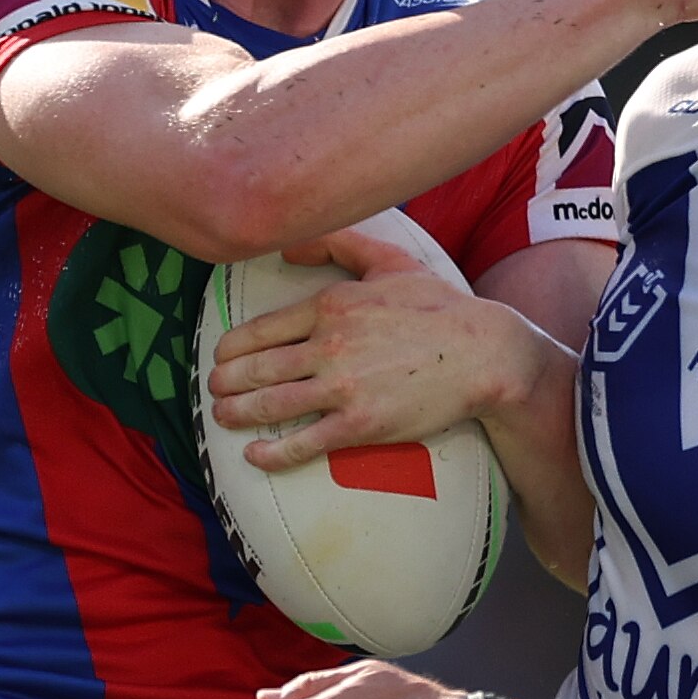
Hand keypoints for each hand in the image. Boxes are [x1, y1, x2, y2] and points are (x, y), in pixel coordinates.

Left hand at [208, 228, 545, 469]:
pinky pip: (301, 443)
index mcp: (330, 305)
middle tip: (214, 392)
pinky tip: (254, 454)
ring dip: (236, 413)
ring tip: (222, 417)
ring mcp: (342, 387)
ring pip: (269, 404)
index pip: (261, 330)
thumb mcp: (390, 262)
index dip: (232, 350)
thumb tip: (290, 246)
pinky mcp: (359, 425)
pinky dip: (271, 451)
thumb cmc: (439, 308)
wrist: (483, 354)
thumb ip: (339, 245)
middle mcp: (328, 345)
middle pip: (255, 368)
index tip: (222, 360)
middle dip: (225, 383)